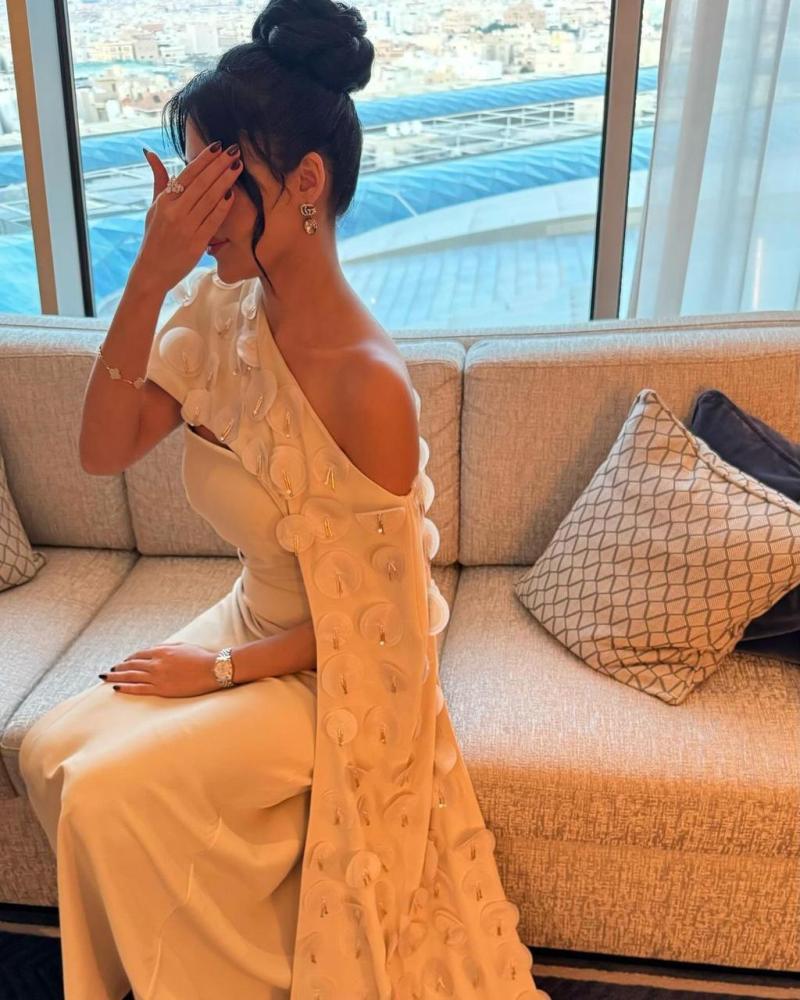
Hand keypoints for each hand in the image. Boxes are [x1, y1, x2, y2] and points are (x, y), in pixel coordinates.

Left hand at [99, 642, 225, 697]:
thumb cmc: (201, 657)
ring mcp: (158, 676)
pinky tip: (116, 688)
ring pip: (131, 676)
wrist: (212, 669)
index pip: (139, 654)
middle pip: (131, 665)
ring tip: (106, 678)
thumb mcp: (182, 646)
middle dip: (118, 668)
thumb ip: (167, 648)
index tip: (122, 662)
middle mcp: (156, 663)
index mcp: (162, 651)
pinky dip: (126, 688)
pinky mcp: (162, 688)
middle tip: (108, 671)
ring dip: (117, 676)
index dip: (129, 659)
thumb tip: (155, 649)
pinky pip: (139, 688)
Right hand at [131, 140, 241, 295]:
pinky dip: (223, 206)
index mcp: (165, 201)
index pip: (187, 174)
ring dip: (225, 181)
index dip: (204, 159)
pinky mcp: (197, 243)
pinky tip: (232, 193)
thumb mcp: (154, 207)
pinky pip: (213, 220)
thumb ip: (158, 180)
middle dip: (219, 165)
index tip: (218, 146)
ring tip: (238, 166)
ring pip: (210, 199)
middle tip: (234, 151)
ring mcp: (187, 227)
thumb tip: (149, 152)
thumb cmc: (155, 237)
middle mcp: (175, 211)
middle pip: (201, 183)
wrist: (152, 271)